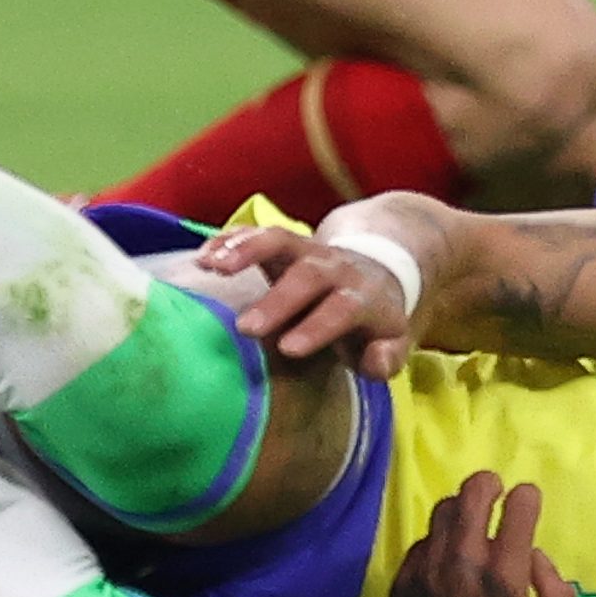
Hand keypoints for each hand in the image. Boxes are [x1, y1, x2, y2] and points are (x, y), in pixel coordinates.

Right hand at [200, 224, 417, 379]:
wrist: (375, 270)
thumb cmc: (372, 321)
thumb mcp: (391, 343)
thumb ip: (386, 358)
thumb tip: (376, 363)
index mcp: (363, 296)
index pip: (344, 308)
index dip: (318, 326)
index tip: (289, 349)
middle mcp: (334, 268)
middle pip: (307, 276)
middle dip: (276, 300)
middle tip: (244, 327)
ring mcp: (307, 249)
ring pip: (279, 239)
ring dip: (246, 249)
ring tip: (213, 266)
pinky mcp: (283, 242)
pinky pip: (255, 233)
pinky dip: (229, 240)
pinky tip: (203, 256)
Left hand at [383, 473, 572, 596]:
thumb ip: (556, 593)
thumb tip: (533, 557)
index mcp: (504, 578)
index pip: (518, 508)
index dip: (528, 497)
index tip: (528, 500)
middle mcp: (462, 565)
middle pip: (472, 494)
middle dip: (489, 484)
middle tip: (495, 489)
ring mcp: (426, 573)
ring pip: (441, 514)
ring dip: (461, 510)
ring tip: (470, 522)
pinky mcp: (401, 585)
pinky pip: (421, 544)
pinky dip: (438, 543)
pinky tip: (446, 560)